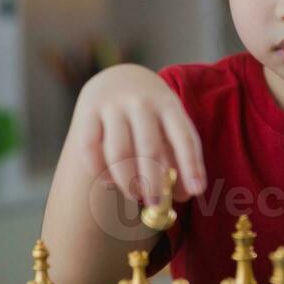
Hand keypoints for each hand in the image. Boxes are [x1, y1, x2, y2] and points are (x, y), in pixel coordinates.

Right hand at [68, 64, 205, 203]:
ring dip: (128, 182)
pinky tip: (110, 182)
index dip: (191, 166)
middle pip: (149, 149)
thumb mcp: (170, 122)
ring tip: (135, 196)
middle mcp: (141, 102)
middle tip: (157, 205)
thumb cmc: (151, 113)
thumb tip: (184, 195)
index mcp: (168, 104)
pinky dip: (100, 171)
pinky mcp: (88, 112)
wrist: (118, 78)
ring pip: (119, 152)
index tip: (195, 192)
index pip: (183, 137)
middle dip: (154, 183)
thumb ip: (179, 156)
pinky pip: (90, 148)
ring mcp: (113, 105)